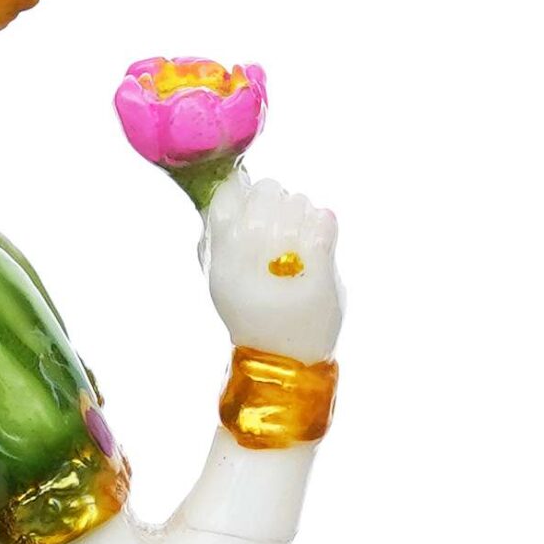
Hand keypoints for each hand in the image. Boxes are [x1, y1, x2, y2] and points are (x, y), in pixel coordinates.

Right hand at [201, 174, 343, 364]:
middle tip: (280, 225)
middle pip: (267, 190)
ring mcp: (286, 259)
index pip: (229, 196)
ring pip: (298, 201)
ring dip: (301, 215)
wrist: (284, 357)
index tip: (251, 210)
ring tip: (297, 243)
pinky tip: (316, 245)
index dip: (243, 194)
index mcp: (221, 257)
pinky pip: (324, 220)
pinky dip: (323, 226)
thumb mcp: (222, 279)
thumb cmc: (252, 314)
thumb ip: (219, 237)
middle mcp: (248, 256)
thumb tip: (233, 186)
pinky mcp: (321, 268)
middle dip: (276, 201)